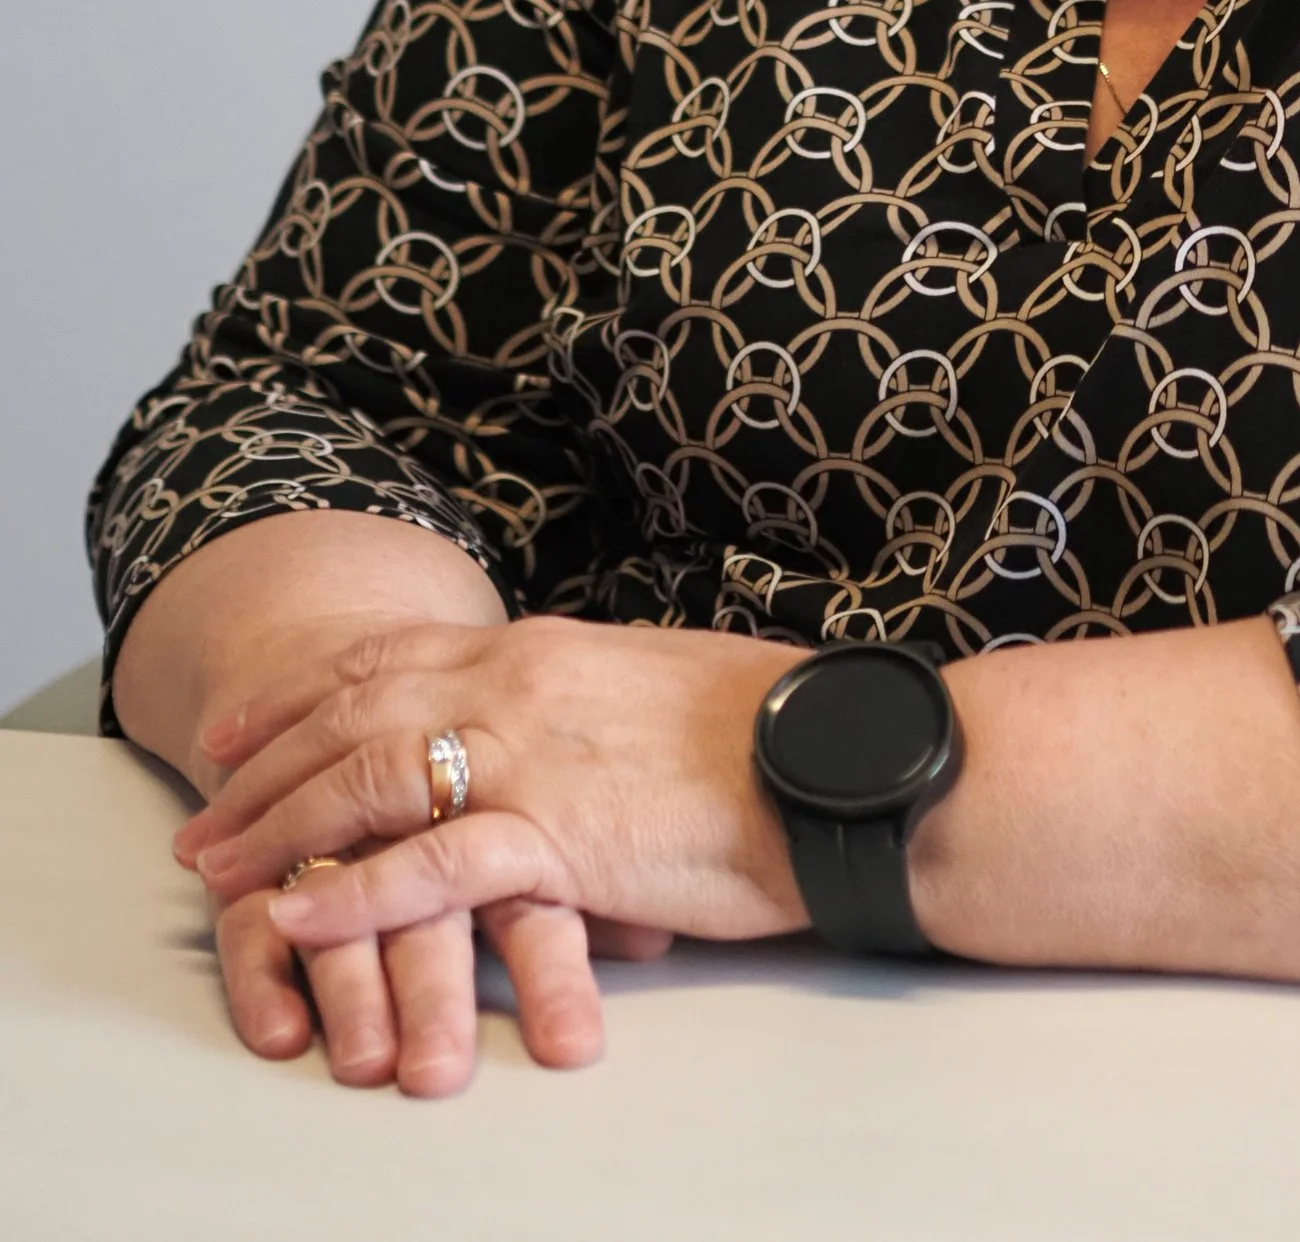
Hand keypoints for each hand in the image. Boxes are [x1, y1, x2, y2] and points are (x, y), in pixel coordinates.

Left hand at [178, 615, 808, 1082]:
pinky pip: (430, 863)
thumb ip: (584, 696)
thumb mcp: (656, 682)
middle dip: (265, 764)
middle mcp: (521, 684)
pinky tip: (302, 917)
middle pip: (355, 712)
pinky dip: (354, 891)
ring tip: (220, 873)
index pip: (394, 654)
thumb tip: (558, 714)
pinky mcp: (559, 833)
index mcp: (545, 647)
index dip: (305, 690)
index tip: (244, 723)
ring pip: (369, 776)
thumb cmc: (767, 730)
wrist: (833, 761)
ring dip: (281, 826)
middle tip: (202, 813)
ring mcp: (533, 755)